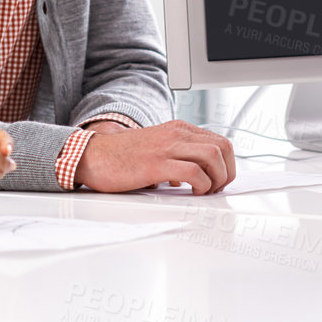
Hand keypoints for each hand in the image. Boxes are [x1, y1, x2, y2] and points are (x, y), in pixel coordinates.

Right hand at [74, 120, 235, 193]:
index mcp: (178, 129)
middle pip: (222, 147)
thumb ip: (177, 156)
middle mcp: (176, 134)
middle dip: (227, 171)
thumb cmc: (122, 155)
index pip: (219, 141)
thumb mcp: (156, 147)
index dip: (228, 164)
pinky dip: (201, 185)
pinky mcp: (156, 164)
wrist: (94, 155)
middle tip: (217, 188)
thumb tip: (193, 177)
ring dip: (217, 179)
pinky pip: (193, 172)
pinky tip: (193, 192)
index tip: (221, 180)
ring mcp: (167, 147)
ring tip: (207, 191)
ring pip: (213, 156)